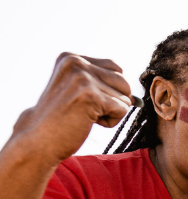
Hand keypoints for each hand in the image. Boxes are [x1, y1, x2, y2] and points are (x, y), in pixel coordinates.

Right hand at [12, 53, 132, 163]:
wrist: (38, 140)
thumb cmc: (61, 118)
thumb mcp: (76, 89)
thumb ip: (101, 81)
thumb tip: (137, 97)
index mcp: (71, 58)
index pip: (116, 67)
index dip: (109, 89)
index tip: (84, 100)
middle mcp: (76, 63)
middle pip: (124, 81)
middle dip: (113, 101)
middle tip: (86, 110)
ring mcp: (83, 78)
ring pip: (125, 97)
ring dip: (111, 112)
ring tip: (85, 116)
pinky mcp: (91, 96)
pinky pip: (123, 109)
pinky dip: (111, 121)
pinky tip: (87, 122)